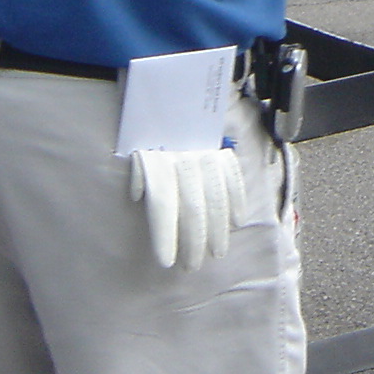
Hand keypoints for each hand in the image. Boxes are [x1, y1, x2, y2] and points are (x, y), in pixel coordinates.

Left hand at [127, 145, 244, 267]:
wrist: (172, 107)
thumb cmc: (149, 139)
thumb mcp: (135, 151)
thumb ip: (138, 173)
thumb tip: (137, 193)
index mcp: (158, 161)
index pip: (163, 204)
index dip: (165, 235)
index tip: (166, 262)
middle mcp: (184, 158)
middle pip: (191, 206)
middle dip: (193, 241)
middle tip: (192, 267)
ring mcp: (207, 155)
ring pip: (215, 196)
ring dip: (218, 228)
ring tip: (217, 253)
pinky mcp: (223, 152)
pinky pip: (233, 177)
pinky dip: (237, 199)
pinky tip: (237, 222)